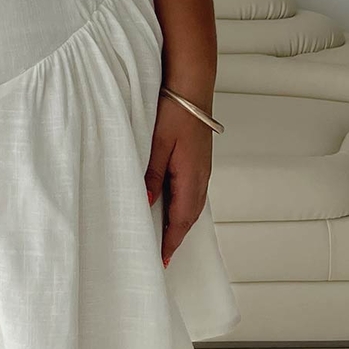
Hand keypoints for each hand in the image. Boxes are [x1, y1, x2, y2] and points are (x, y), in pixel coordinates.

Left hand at [145, 92, 212, 268]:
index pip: (181, 220)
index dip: (171, 242)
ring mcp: (202, 169)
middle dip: (175, 237)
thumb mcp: (157, 144)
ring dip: (179, 223)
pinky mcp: (198, 160)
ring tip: (164, 237)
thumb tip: (146, 202)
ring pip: (191, 205)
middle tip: (161, 255)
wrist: (192, 87)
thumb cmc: (176, 111)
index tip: (162, 261)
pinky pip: (192, 192)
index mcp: (192, 177)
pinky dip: (182, 206)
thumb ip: (152, 174)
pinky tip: (171, 206)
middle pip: (189, 216)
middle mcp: (201, 177)